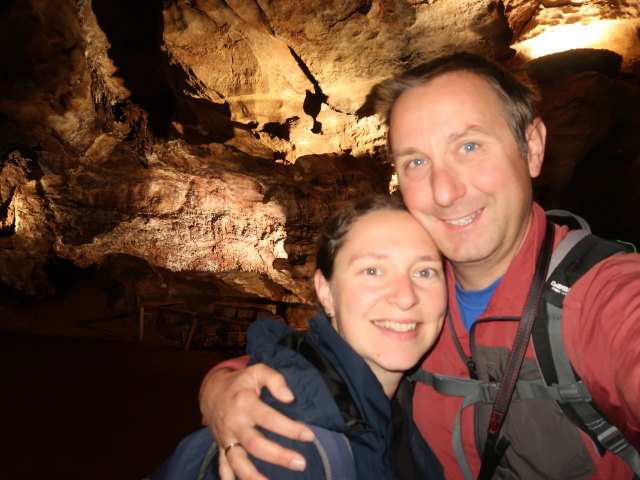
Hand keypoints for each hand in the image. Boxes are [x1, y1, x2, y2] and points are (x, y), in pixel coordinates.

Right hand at [199, 364, 314, 479]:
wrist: (211, 390)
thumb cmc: (240, 382)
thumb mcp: (258, 371)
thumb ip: (275, 380)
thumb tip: (289, 397)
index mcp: (244, 403)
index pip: (269, 419)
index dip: (290, 428)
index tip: (308, 436)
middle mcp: (234, 422)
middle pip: (255, 444)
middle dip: (278, 456)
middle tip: (300, 463)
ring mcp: (226, 437)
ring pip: (237, 461)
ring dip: (253, 476)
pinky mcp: (221, 446)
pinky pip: (223, 466)